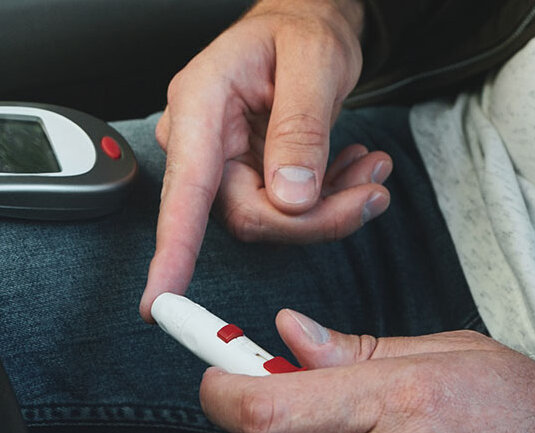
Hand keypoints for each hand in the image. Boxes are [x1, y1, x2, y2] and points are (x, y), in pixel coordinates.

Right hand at [139, 0, 391, 321]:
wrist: (305, 20)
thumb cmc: (301, 28)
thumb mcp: (313, 64)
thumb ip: (300, 131)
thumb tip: (290, 199)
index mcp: (198, 105)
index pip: (185, 192)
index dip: (173, 252)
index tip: (160, 303)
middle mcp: (198, 140)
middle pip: (247, 216)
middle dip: (315, 218)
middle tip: (374, 191)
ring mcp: (219, 162)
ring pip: (271, 220)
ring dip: (330, 208)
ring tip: (371, 169)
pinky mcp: (244, 176)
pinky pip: (283, 211)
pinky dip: (327, 201)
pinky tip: (353, 169)